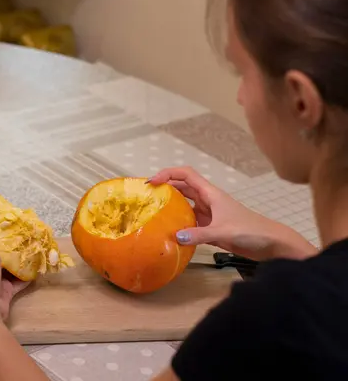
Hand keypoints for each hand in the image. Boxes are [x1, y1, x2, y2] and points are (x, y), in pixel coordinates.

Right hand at [149, 167, 316, 260]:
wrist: (270, 243)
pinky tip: (168, 231)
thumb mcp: (223, 232)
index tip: (152, 182)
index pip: (186, 175)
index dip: (168, 174)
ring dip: (170, 205)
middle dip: (164, 188)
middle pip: (181, 188)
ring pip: (184, 204)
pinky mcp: (210, 227)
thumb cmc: (251, 230)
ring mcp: (208, 214)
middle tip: (146, 196)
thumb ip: (199, 234)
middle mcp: (207, 200)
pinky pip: (189, 222)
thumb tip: (175, 236)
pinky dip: (178, 224)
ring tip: (152, 212)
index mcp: (210, 194)